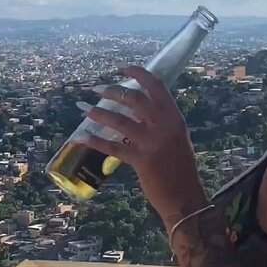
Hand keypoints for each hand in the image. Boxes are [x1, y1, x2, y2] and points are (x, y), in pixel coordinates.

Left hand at [73, 65, 207, 226]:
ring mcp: (153, 143)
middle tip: (97, 89)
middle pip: (135, 99)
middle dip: (113, 91)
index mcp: (175, 118)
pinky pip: (114, 147)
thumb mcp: (177, 139)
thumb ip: (162, 123)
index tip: (123, 69)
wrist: (185, 197)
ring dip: (99, 112)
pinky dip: (95, 141)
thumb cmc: (180, 169)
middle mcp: (165, 127)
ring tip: (84, 108)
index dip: (139, 74)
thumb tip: (139, 109)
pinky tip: (82, 137)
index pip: (157, 87)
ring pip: (120, 121)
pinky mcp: (142, 161)